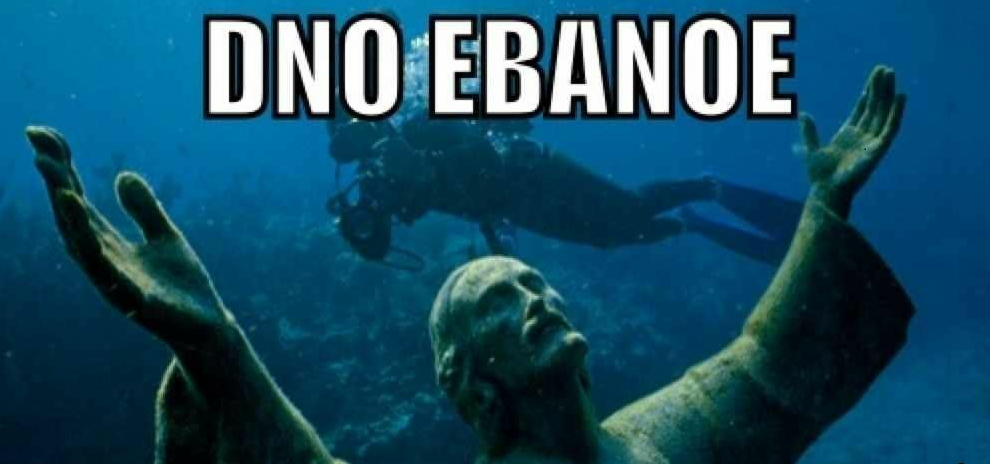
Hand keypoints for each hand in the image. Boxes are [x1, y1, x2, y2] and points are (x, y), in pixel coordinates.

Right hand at [26, 126, 233, 349]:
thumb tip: (122, 174)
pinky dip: (95, 252)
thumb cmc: (182, 285)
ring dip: (70, 217)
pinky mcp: (136, 301)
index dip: (60, 167)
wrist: (208, 326)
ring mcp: (115, 281)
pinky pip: (110, 275)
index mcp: (109, 242)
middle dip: (56, 183)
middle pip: (72, 216)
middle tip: (39, 149)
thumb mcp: (166, 235)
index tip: (41, 134)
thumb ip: (144, 208)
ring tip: (60, 185)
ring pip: (83, 245)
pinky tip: (87, 230)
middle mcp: (104, 259)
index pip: (76, 198)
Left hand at [798, 65, 905, 217]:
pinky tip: (901, 96)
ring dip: (888, 94)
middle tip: (885, 69)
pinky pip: (891, 127)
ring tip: (891, 74)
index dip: (867, 93)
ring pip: (883, 112)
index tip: (874, 77)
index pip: (861, 109)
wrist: (827, 190)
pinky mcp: (879, 148)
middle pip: (874, 107)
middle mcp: (862, 135)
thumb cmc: (820, 175)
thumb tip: (803, 114)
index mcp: (848, 134)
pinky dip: (897, 112)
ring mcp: (872, 140)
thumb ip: (809, 132)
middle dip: (879, 88)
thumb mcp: (811, 149)